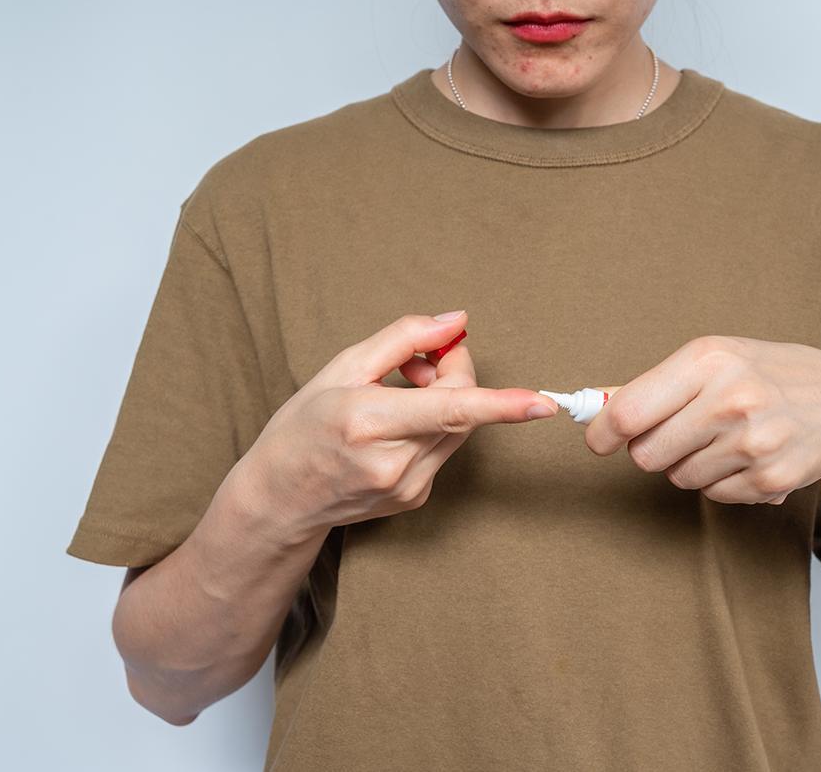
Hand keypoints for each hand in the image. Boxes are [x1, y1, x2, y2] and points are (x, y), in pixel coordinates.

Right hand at [235, 312, 558, 539]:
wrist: (277, 499)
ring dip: (446, 400)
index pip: (450, 410)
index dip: (501, 404)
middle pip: (461, 408)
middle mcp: (393, 462)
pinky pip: (444, 449)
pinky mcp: (415, 498)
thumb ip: (403, 339)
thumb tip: (456, 321)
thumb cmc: (302, 428)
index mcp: (368, 423)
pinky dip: (434, 427)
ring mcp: (407, 487)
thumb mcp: (340, 369)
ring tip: (400, 392)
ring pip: (458, 429)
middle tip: (415, 361)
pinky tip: (399, 426)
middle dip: (452, 372)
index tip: (543, 403)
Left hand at [583, 335, 820, 503]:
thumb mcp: (718, 360)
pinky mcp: (769, 480)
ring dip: (691, 465)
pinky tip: (749, 457)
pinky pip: (712, 495)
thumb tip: (596, 410)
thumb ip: (657, 385)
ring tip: (726, 440)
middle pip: (646, 453)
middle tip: (682, 434)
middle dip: (653, 450)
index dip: (603, 432)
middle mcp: (731, 399)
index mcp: (710, 360)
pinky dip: (722, 482)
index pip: (629, 410)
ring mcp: (753, 443)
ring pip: (678, 478)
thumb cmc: (769, 377)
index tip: (598, 441)